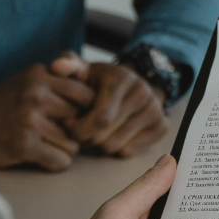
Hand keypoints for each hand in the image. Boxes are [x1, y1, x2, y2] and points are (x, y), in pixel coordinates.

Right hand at [0, 64, 94, 171]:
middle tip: (59, 135)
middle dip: (75, 131)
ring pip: (73, 143)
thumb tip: (94, 91)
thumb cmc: (0, 106)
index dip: (83, 109)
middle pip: (81, 118)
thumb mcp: (26, 81)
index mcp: (39, 75)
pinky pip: (61, 160)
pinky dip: (55, 163)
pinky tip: (40, 157)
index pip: (85, 93)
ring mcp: (29, 119)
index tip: (73, 118)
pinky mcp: (23, 144)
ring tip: (43, 145)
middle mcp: (36, 93)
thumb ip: (56, 79)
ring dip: (63, 149)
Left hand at [50, 51, 169, 156]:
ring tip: (96, 132)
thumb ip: (68, 66)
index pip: (101, 119)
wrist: (131, 84)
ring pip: (117, 146)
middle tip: (82, 130)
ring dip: (100, 144)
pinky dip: (117, 149)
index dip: (80, 128)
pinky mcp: (162, 126)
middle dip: (87, 138)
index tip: (71, 125)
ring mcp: (155, 109)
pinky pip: (131, 152)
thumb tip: (57, 66)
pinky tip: (112, 135)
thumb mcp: (83, 70)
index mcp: (122, 78)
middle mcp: (142, 92)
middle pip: (106, 135)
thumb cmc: (100, 82)